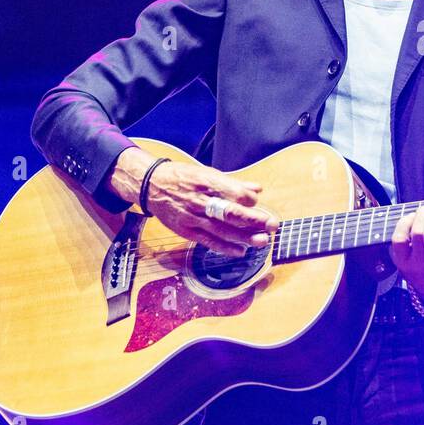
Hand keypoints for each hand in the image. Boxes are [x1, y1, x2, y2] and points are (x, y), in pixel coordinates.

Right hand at [139, 159, 276, 257]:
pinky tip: (240, 251)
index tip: (258, 202)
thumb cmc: (183, 177)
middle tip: (272, 225)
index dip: (249, 199)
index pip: (233, 192)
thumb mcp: (207, 173)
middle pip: (230, 213)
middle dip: (253, 220)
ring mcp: (192, 218)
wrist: (151, 185)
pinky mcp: (186, 231)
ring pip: (221, 230)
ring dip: (244, 237)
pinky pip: (208, 242)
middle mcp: (199, 201)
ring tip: (262, 241)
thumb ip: (233, 183)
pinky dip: (225, 248)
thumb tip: (258, 189)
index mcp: (206, 182)